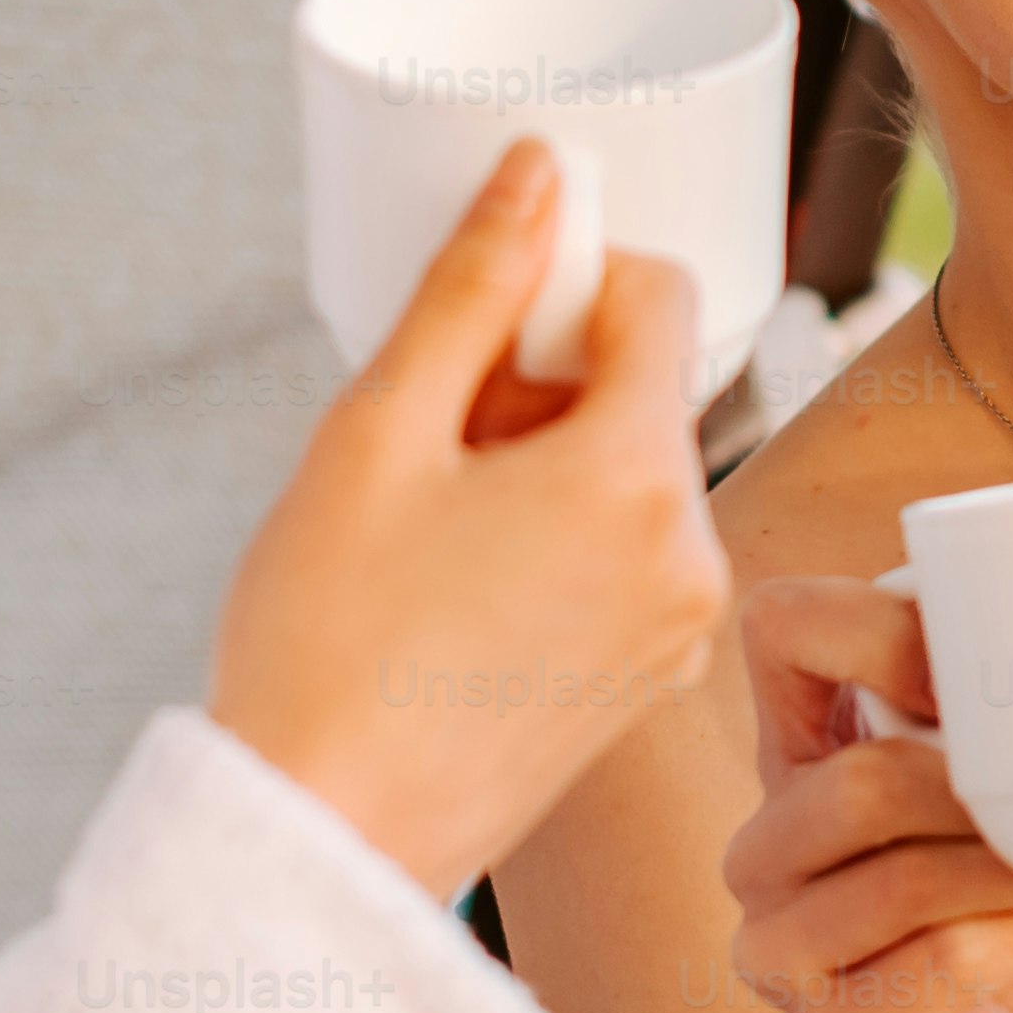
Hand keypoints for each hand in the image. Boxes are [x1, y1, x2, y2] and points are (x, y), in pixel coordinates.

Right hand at [205, 141, 731, 899]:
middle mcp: (693, 554)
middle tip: (430, 443)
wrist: (320, 839)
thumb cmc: (328, 644)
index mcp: (640, 477)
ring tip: (435, 526)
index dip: (565, 282)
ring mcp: (679, 629)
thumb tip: (537, 174)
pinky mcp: (649, 682)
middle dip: (543, 383)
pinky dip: (559, 538)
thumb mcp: (378, 431)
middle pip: (645, 388)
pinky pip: (627, 555)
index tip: (479, 326)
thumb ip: (472, 288)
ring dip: (547, 463)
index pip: (660, 295)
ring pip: (632, 473)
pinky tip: (460, 585)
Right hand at [718, 574, 1012, 1012]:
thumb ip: (1005, 717)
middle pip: (855, 782)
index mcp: (794, 764)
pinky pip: (945, 963)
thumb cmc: (1009, 915)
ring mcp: (783, 959)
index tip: (983, 670)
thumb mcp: (1000, 794)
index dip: (874, 629)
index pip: (778, 633)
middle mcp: (762, 856)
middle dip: (985, 784)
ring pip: (903, 878)